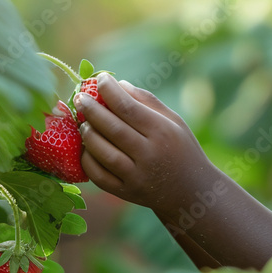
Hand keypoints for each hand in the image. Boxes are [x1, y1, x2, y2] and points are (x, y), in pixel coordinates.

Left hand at [76, 74, 213, 210]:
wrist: (191, 191)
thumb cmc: (182, 149)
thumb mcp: (174, 121)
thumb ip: (147, 101)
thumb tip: (118, 84)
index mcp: (162, 132)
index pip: (128, 107)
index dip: (109, 91)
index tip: (99, 79)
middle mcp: (149, 154)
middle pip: (112, 128)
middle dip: (91, 110)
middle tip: (80, 98)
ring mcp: (137, 176)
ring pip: (103, 152)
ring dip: (88, 134)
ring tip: (83, 122)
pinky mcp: (126, 193)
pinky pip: (99, 175)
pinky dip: (87, 159)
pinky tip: (87, 147)